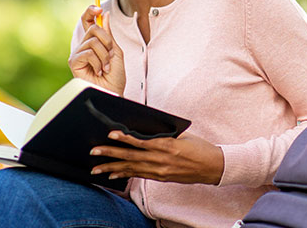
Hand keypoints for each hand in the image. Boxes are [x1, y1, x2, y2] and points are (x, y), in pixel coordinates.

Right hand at [68, 5, 124, 95]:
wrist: (113, 92)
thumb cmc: (115, 76)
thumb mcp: (115, 51)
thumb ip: (109, 34)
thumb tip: (104, 15)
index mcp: (93, 42)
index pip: (87, 22)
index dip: (90, 12)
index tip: (98, 9)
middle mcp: (83, 46)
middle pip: (93, 29)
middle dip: (107, 40)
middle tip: (110, 55)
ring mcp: (78, 54)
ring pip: (92, 41)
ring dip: (104, 55)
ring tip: (106, 67)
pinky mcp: (74, 62)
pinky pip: (88, 52)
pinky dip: (98, 62)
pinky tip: (99, 71)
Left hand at [90, 131, 224, 184]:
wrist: (213, 167)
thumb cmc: (199, 147)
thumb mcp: (183, 135)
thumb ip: (164, 133)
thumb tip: (145, 127)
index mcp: (168, 146)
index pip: (141, 142)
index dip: (125, 138)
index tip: (111, 133)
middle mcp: (161, 160)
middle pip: (131, 157)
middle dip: (111, 154)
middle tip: (94, 151)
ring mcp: (160, 171)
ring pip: (132, 169)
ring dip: (112, 167)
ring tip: (96, 167)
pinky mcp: (161, 178)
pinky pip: (139, 175)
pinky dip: (124, 174)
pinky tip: (112, 175)